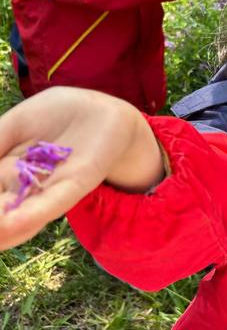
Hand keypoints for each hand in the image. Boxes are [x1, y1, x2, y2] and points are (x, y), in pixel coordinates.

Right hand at [0, 87, 162, 250]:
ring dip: (0, 226)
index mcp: (5, 170)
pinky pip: (51, 202)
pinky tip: (9, 227)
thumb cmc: (59, 115)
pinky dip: (30, 215)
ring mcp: (49, 187)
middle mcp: (24, 186)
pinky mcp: (77, 183)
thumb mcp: (16, 124)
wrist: (103, 111)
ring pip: (17, 214)